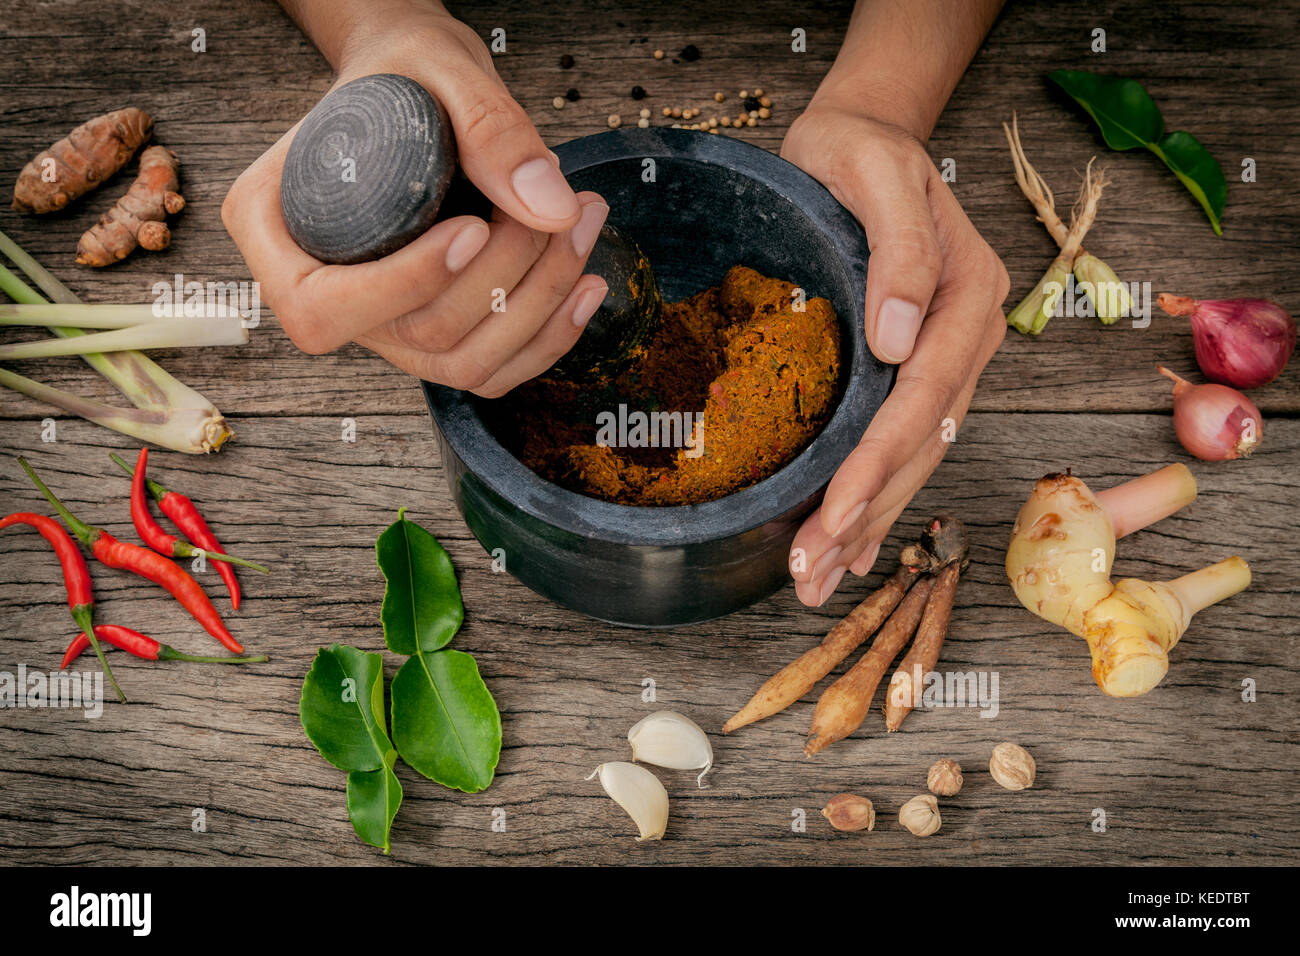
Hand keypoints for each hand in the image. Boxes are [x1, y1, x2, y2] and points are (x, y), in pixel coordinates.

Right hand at [222, 9, 608, 396]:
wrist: (418, 87)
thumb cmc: (406, 74)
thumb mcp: (439, 70)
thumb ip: (490, 128)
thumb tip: (552, 208)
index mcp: (274, 229)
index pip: (322, 307)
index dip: (403, 285)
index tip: (474, 227)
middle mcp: (322, 293)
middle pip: (415, 334)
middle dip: (506, 280)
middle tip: (566, 209)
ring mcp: (382, 326)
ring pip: (463, 362)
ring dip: (541, 308)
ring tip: (585, 227)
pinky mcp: (435, 337)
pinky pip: (491, 370)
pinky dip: (548, 338)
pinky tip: (586, 285)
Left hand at [780, 103, 1008, 605]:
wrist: (862, 137)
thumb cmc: (860, 153)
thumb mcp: (877, 176)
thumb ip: (900, 251)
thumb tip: (899, 339)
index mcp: (966, 298)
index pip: (922, 398)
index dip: (879, 464)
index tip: (836, 516)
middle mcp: (965, 337)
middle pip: (920, 443)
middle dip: (867, 514)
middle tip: (812, 576)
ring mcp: (946, 357)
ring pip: (914, 456)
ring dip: (869, 522)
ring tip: (819, 580)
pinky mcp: (917, 366)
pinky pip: (903, 442)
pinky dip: (875, 495)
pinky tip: (848, 541)